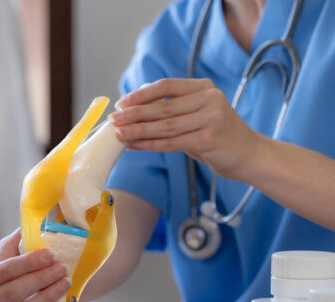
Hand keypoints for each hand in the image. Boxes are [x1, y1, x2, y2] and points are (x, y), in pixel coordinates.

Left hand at [111, 78, 259, 180]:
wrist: (248, 154)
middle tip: (114, 119)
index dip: (141, 95)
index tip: (121, 103)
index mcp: (204, 87)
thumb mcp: (197, 113)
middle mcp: (209, 99)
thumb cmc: (217, 134)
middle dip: (134, 114)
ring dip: (137, 131)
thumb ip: (172, 107)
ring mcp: (211, 118)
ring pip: (164, 126)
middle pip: (162, 107)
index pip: (166, 86)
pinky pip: (171, 142)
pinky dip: (149, 144)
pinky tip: (133, 145)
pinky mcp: (208, 139)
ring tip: (119, 134)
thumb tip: (135, 103)